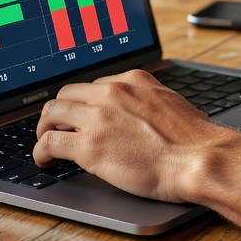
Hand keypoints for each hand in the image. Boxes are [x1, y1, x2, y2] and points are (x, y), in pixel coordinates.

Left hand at [33, 70, 226, 202]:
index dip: (84, 104)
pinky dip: (41, 151)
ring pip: (51, 113)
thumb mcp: (170, 103)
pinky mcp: (89, 146)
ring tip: (46, 142)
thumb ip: (147, 101)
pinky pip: (49, 143)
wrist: (199, 158)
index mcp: (132, 80)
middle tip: (57, 129)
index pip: (94, 86)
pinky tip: (45, 161)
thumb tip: (140, 112)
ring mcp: (98, 118)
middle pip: (67, 94)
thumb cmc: (193, 139)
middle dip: (59, 112)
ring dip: (44, 128)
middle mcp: (111, 92)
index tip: (81, 116)